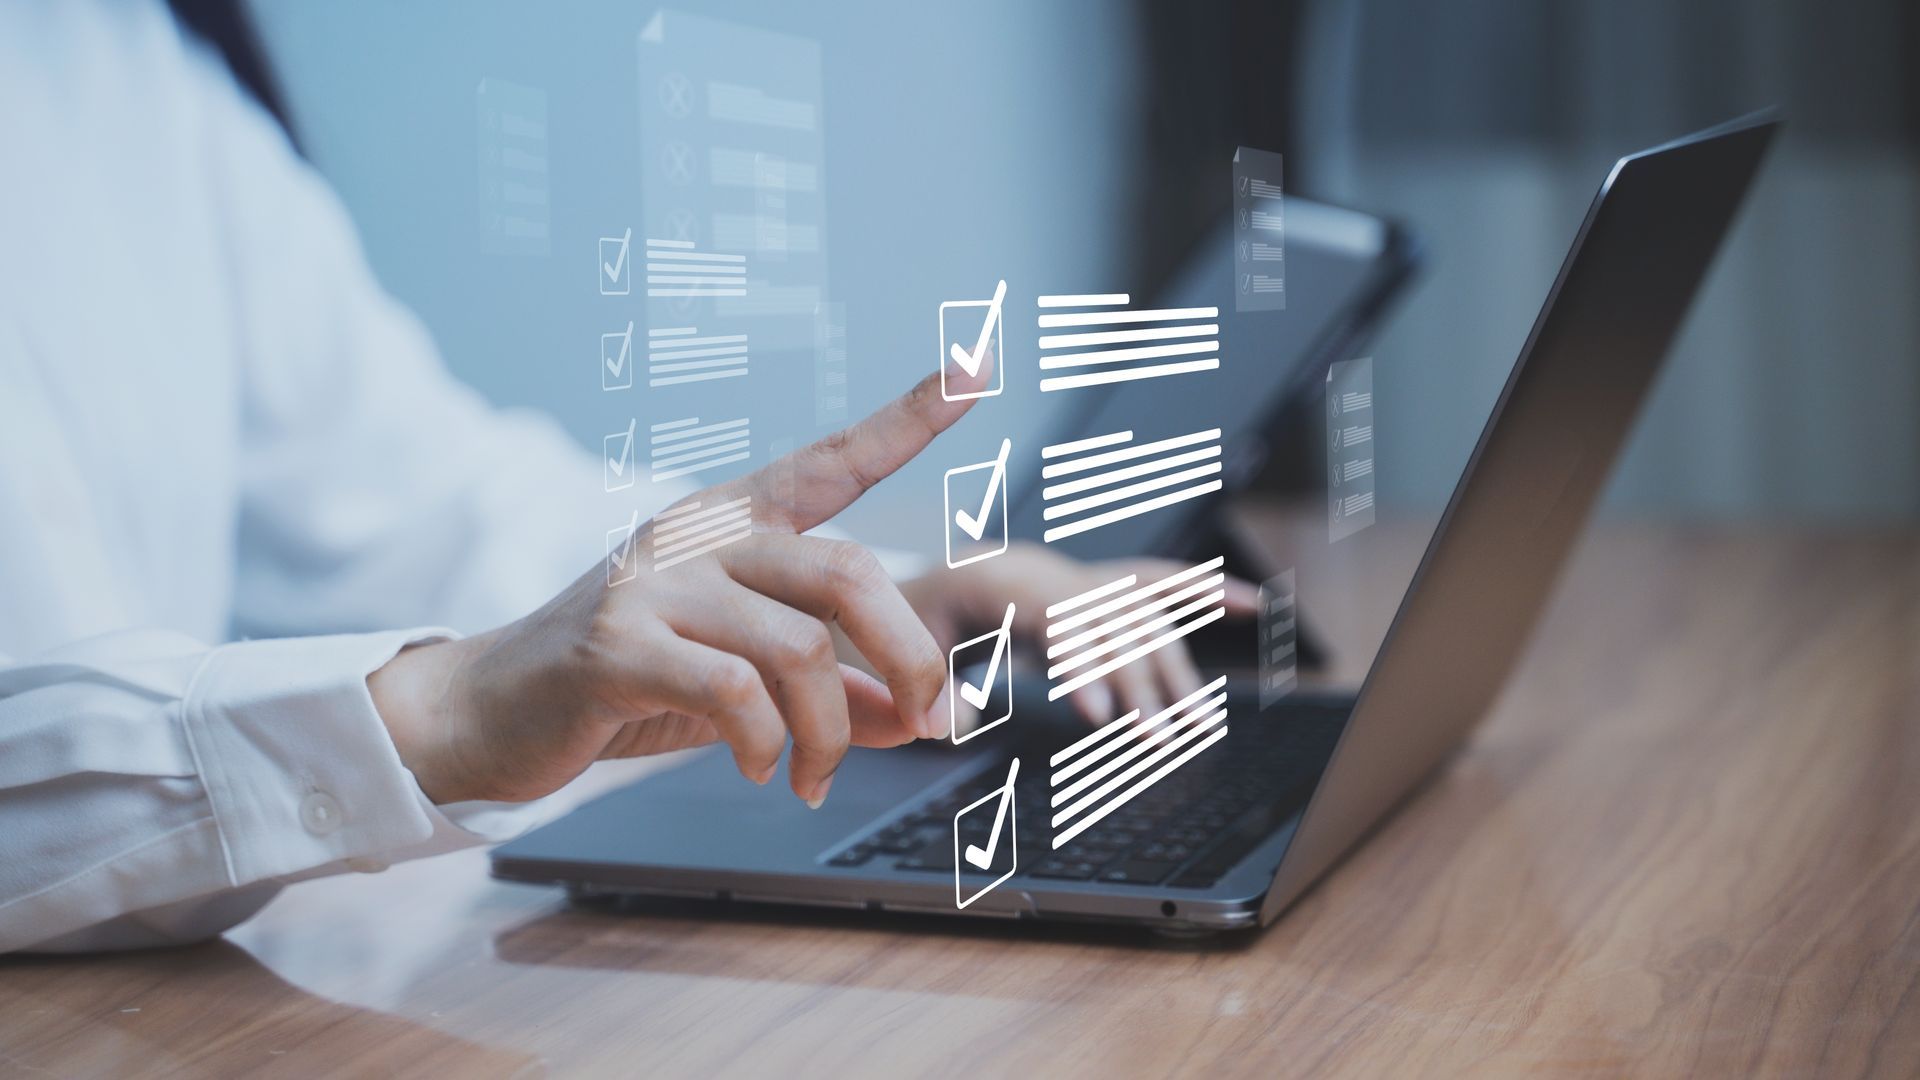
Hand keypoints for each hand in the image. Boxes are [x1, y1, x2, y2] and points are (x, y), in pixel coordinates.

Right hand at [370, 361, 991, 808]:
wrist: (487, 712)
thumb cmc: (622, 686)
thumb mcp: (742, 684)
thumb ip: (831, 691)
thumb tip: (920, 717)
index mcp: (732, 526)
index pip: (831, 461)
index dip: (905, 419)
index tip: (973, 367)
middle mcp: (699, 536)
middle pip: (847, 571)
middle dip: (909, 656)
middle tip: (932, 722)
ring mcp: (655, 582)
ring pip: (799, 646)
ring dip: (829, 731)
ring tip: (811, 779)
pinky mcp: (617, 641)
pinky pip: (733, 692)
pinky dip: (767, 744)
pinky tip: (759, 771)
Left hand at [900, 543, 1258, 726]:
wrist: (911, 576)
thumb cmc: (903, 616)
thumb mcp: (894, 645)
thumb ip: (921, 683)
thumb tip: (949, 721)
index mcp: (993, 575)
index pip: (1054, 614)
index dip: (1084, 661)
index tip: (1102, 716)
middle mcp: (1046, 568)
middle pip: (1109, 619)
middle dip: (1138, 680)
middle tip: (1158, 740)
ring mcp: (1074, 576)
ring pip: (1138, 616)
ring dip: (1173, 670)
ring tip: (1196, 727)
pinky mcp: (1093, 590)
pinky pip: (1157, 586)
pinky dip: (1206, 593)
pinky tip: (1255, 604)